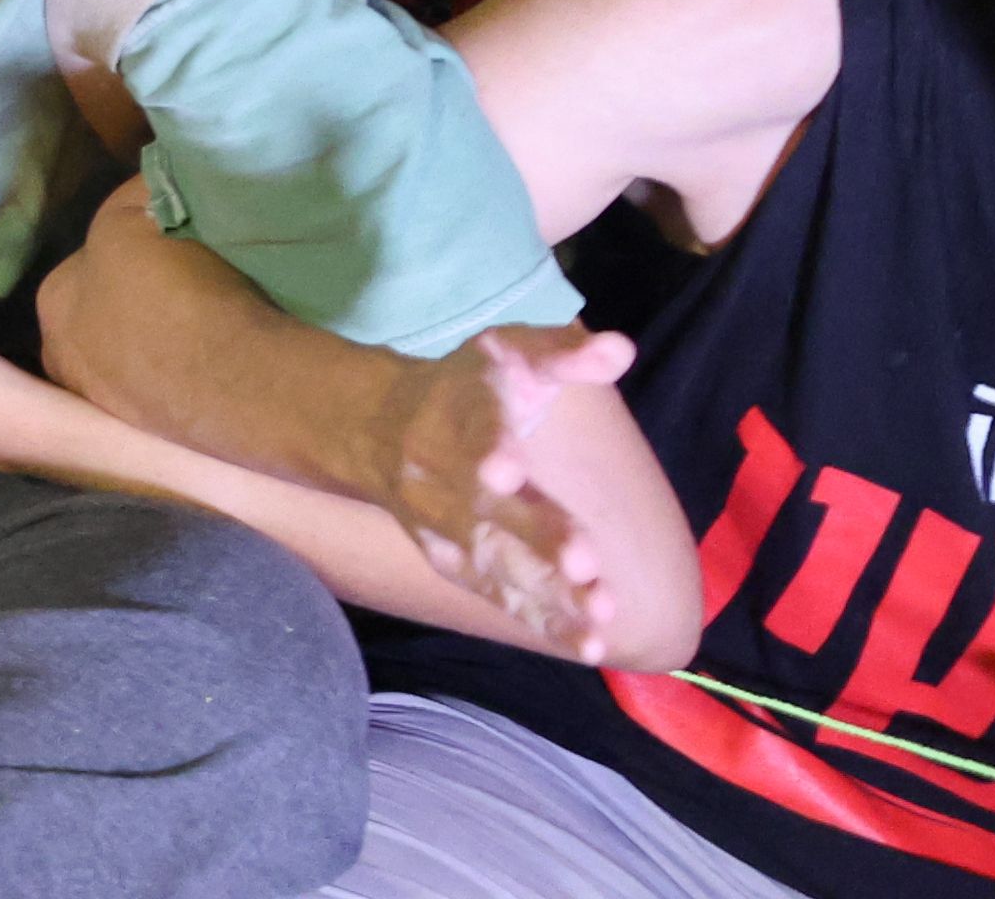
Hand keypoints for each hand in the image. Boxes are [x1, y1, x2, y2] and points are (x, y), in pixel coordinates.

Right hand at [379, 323, 673, 660]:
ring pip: (497, 564)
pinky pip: (498, 594)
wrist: (373, 428)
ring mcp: (446, 527)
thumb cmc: (460, 390)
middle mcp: (446, 477)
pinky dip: (541, 620)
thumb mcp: (503, 354)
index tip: (507, 470)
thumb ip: (561, 353)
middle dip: (535, 538)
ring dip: (547, 592)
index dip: (486, 452)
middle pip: (489, 512)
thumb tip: (621, 348)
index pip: (470, 435)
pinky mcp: (452, 561)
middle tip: (585, 561)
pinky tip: (586, 646)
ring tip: (600, 617)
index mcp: (459, 418)